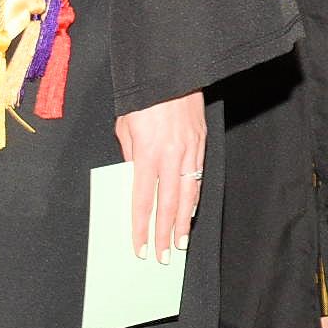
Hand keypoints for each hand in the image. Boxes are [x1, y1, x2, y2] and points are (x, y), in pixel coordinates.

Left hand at [115, 92, 206, 261]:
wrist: (172, 69)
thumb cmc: (144, 96)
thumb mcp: (126, 126)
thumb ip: (130, 155)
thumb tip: (133, 179)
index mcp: (147, 153)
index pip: (142, 200)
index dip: (140, 227)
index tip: (138, 247)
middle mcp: (171, 155)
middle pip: (167, 204)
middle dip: (164, 234)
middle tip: (163, 257)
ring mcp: (190, 149)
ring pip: (188, 194)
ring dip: (183, 223)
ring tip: (180, 243)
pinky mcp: (202, 141)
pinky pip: (198, 176)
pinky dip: (194, 197)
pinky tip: (190, 212)